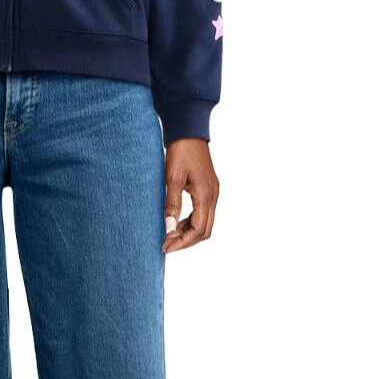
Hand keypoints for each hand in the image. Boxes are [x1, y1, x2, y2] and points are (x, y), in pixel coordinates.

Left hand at [163, 138, 218, 253]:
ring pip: (204, 224)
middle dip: (186, 241)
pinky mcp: (208, 189)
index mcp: (205, 195)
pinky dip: (190, 222)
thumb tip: (169, 228)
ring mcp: (212, 193)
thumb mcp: (172, 177)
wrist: (189, 132)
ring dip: (188, 232)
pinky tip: (176, 222)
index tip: (166, 246)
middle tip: (166, 244)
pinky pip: (203, 213)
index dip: (182, 242)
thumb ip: (172, 204)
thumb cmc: (180, 151)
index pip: (198, 230)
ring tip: (168, 234)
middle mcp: (213, 196)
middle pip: (204, 231)